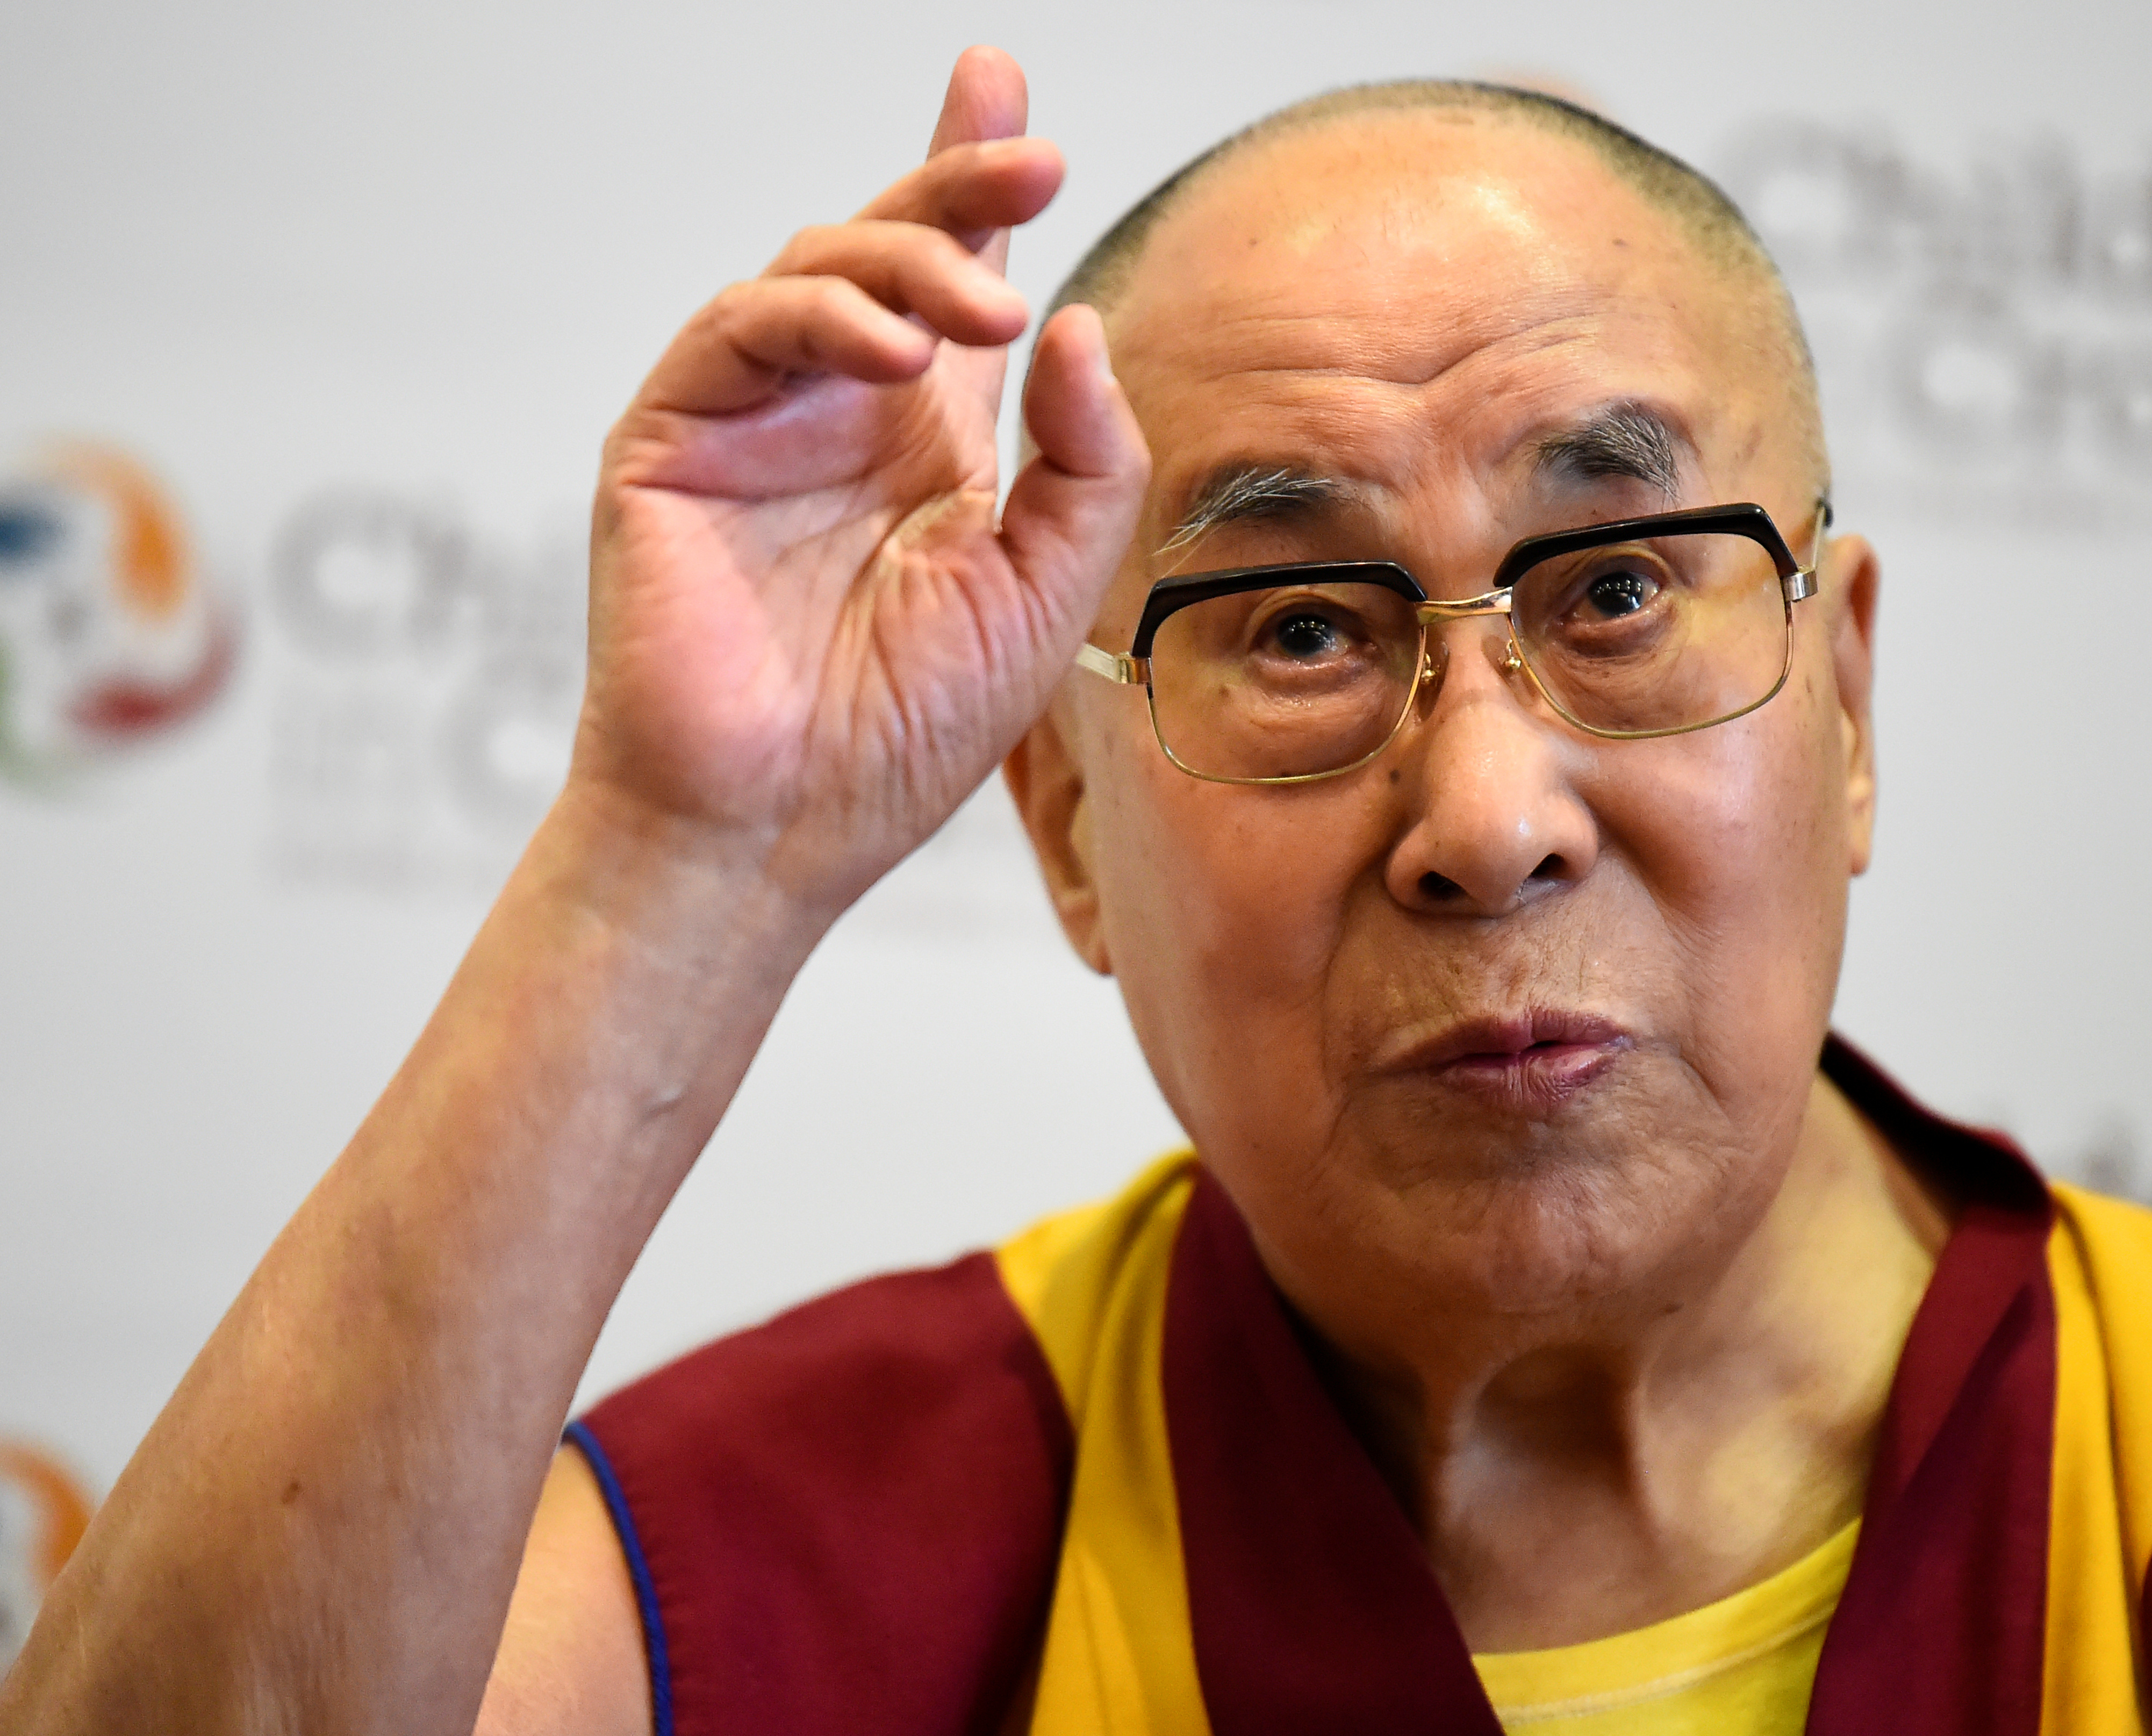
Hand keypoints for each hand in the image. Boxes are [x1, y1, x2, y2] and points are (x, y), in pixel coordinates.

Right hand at [576, 46, 1147, 919]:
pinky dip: (821, 316)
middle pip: (895, 246)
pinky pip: (740, 328)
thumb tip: (1079, 323)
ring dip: (909, 261)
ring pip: (820, 265)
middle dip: (962, 182)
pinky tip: (893, 346)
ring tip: (984, 310)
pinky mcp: (674, 438)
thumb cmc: (900, 731)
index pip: (958, 288)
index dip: (980, 190)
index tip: (1015, 99)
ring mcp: (752, 418)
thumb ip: (1084, 465)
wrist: (778, 827)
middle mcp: (839, 413)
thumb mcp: (1041, 594)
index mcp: (924, 446)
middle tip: (1037, 157)